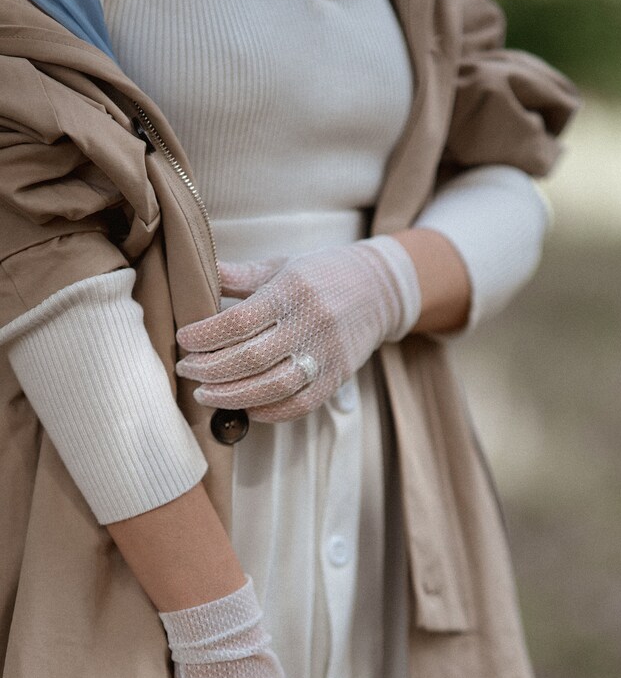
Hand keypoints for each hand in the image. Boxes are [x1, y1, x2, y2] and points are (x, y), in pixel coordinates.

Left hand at [175, 236, 420, 422]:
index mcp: (292, 290)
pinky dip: (267, 411)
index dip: (205, 336)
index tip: (184, 340)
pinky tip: (244, 407)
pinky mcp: (337, 378)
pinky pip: (299, 405)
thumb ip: (239, 276)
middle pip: (251, 358)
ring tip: (205, 394)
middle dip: (210, 370)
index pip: (239, 321)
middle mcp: (310, 323)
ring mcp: (326, 355)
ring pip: (272, 387)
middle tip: (186, 370)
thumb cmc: (321, 274)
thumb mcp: (282, 265)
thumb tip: (195, 276)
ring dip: (232, 396)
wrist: (380, 290)